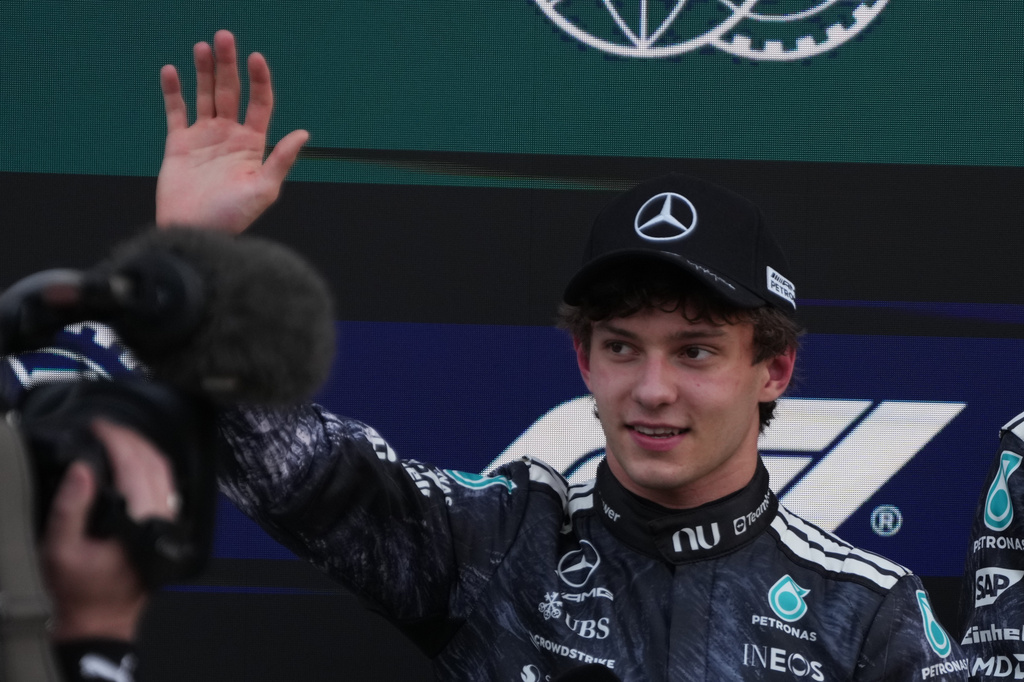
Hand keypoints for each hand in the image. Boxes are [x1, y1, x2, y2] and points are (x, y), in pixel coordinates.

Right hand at [41, 420, 177, 640]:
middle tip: (105, 427)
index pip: (135, 464)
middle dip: (131, 437)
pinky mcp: (166, 525)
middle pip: (155, 462)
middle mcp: (160, 517)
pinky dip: (149, 464)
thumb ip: (71, 507)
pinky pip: (164, 484)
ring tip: (116, 437)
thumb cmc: (80, 590)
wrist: (101, 618)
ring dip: (142, 448)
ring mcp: (168, 521)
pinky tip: (132, 460)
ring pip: (165, 471)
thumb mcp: (60, 549)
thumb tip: (82, 469)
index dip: (117, 438)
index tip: (99, 426)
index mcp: (139, 520)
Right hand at [156, 30, 308, 233]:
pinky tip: (172, 70)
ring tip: (203, 46)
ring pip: (205, 95)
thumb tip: (303, 134)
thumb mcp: (263, 190)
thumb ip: (281, 160)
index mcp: (253, 145)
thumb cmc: (232, 218)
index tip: (256, 58)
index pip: (260, 103)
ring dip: (204, 71)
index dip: (259, 80)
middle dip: (228, 65)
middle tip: (224, 37)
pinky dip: (173, 91)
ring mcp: (204, 138)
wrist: (194, 233)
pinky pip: (176, 111)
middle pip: (231, 92)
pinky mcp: (179, 144)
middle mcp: (230, 137)